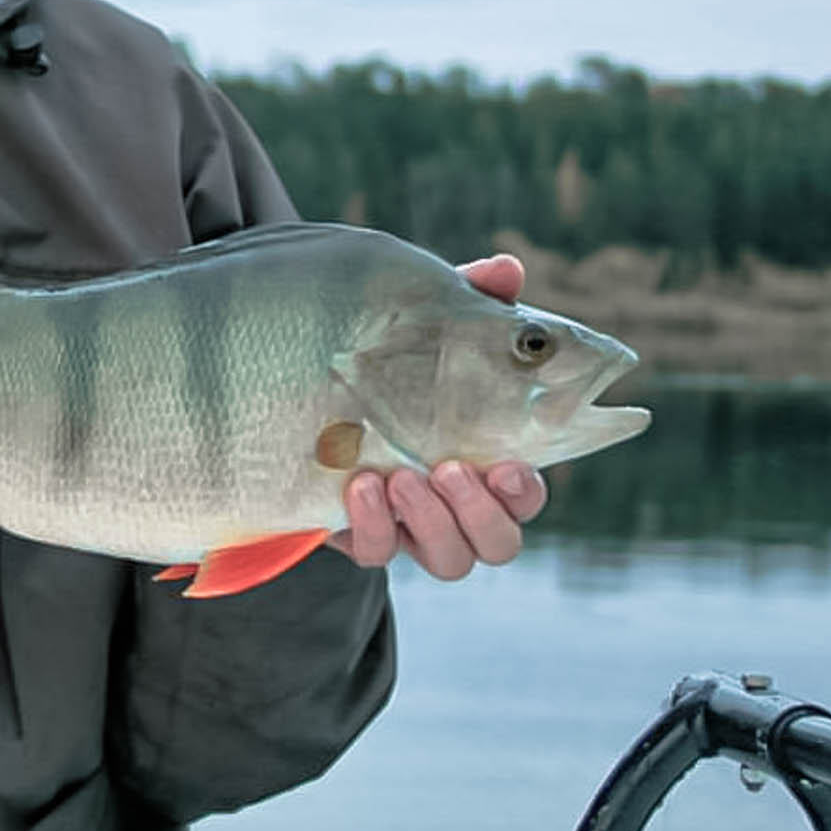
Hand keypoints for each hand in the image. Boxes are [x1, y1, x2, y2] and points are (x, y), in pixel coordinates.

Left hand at [331, 250, 547, 578]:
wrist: (304, 386)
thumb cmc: (390, 360)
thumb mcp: (425, 325)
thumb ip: (469, 299)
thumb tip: (505, 270)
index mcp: (484, 461)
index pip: (525, 495)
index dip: (526, 492)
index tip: (511, 466)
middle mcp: (454, 506)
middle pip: (498, 544)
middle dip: (481, 513)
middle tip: (451, 469)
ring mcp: (409, 526)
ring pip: (448, 560)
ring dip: (431, 522)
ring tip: (401, 477)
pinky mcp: (360, 534)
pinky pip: (377, 552)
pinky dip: (374, 525)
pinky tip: (360, 484)